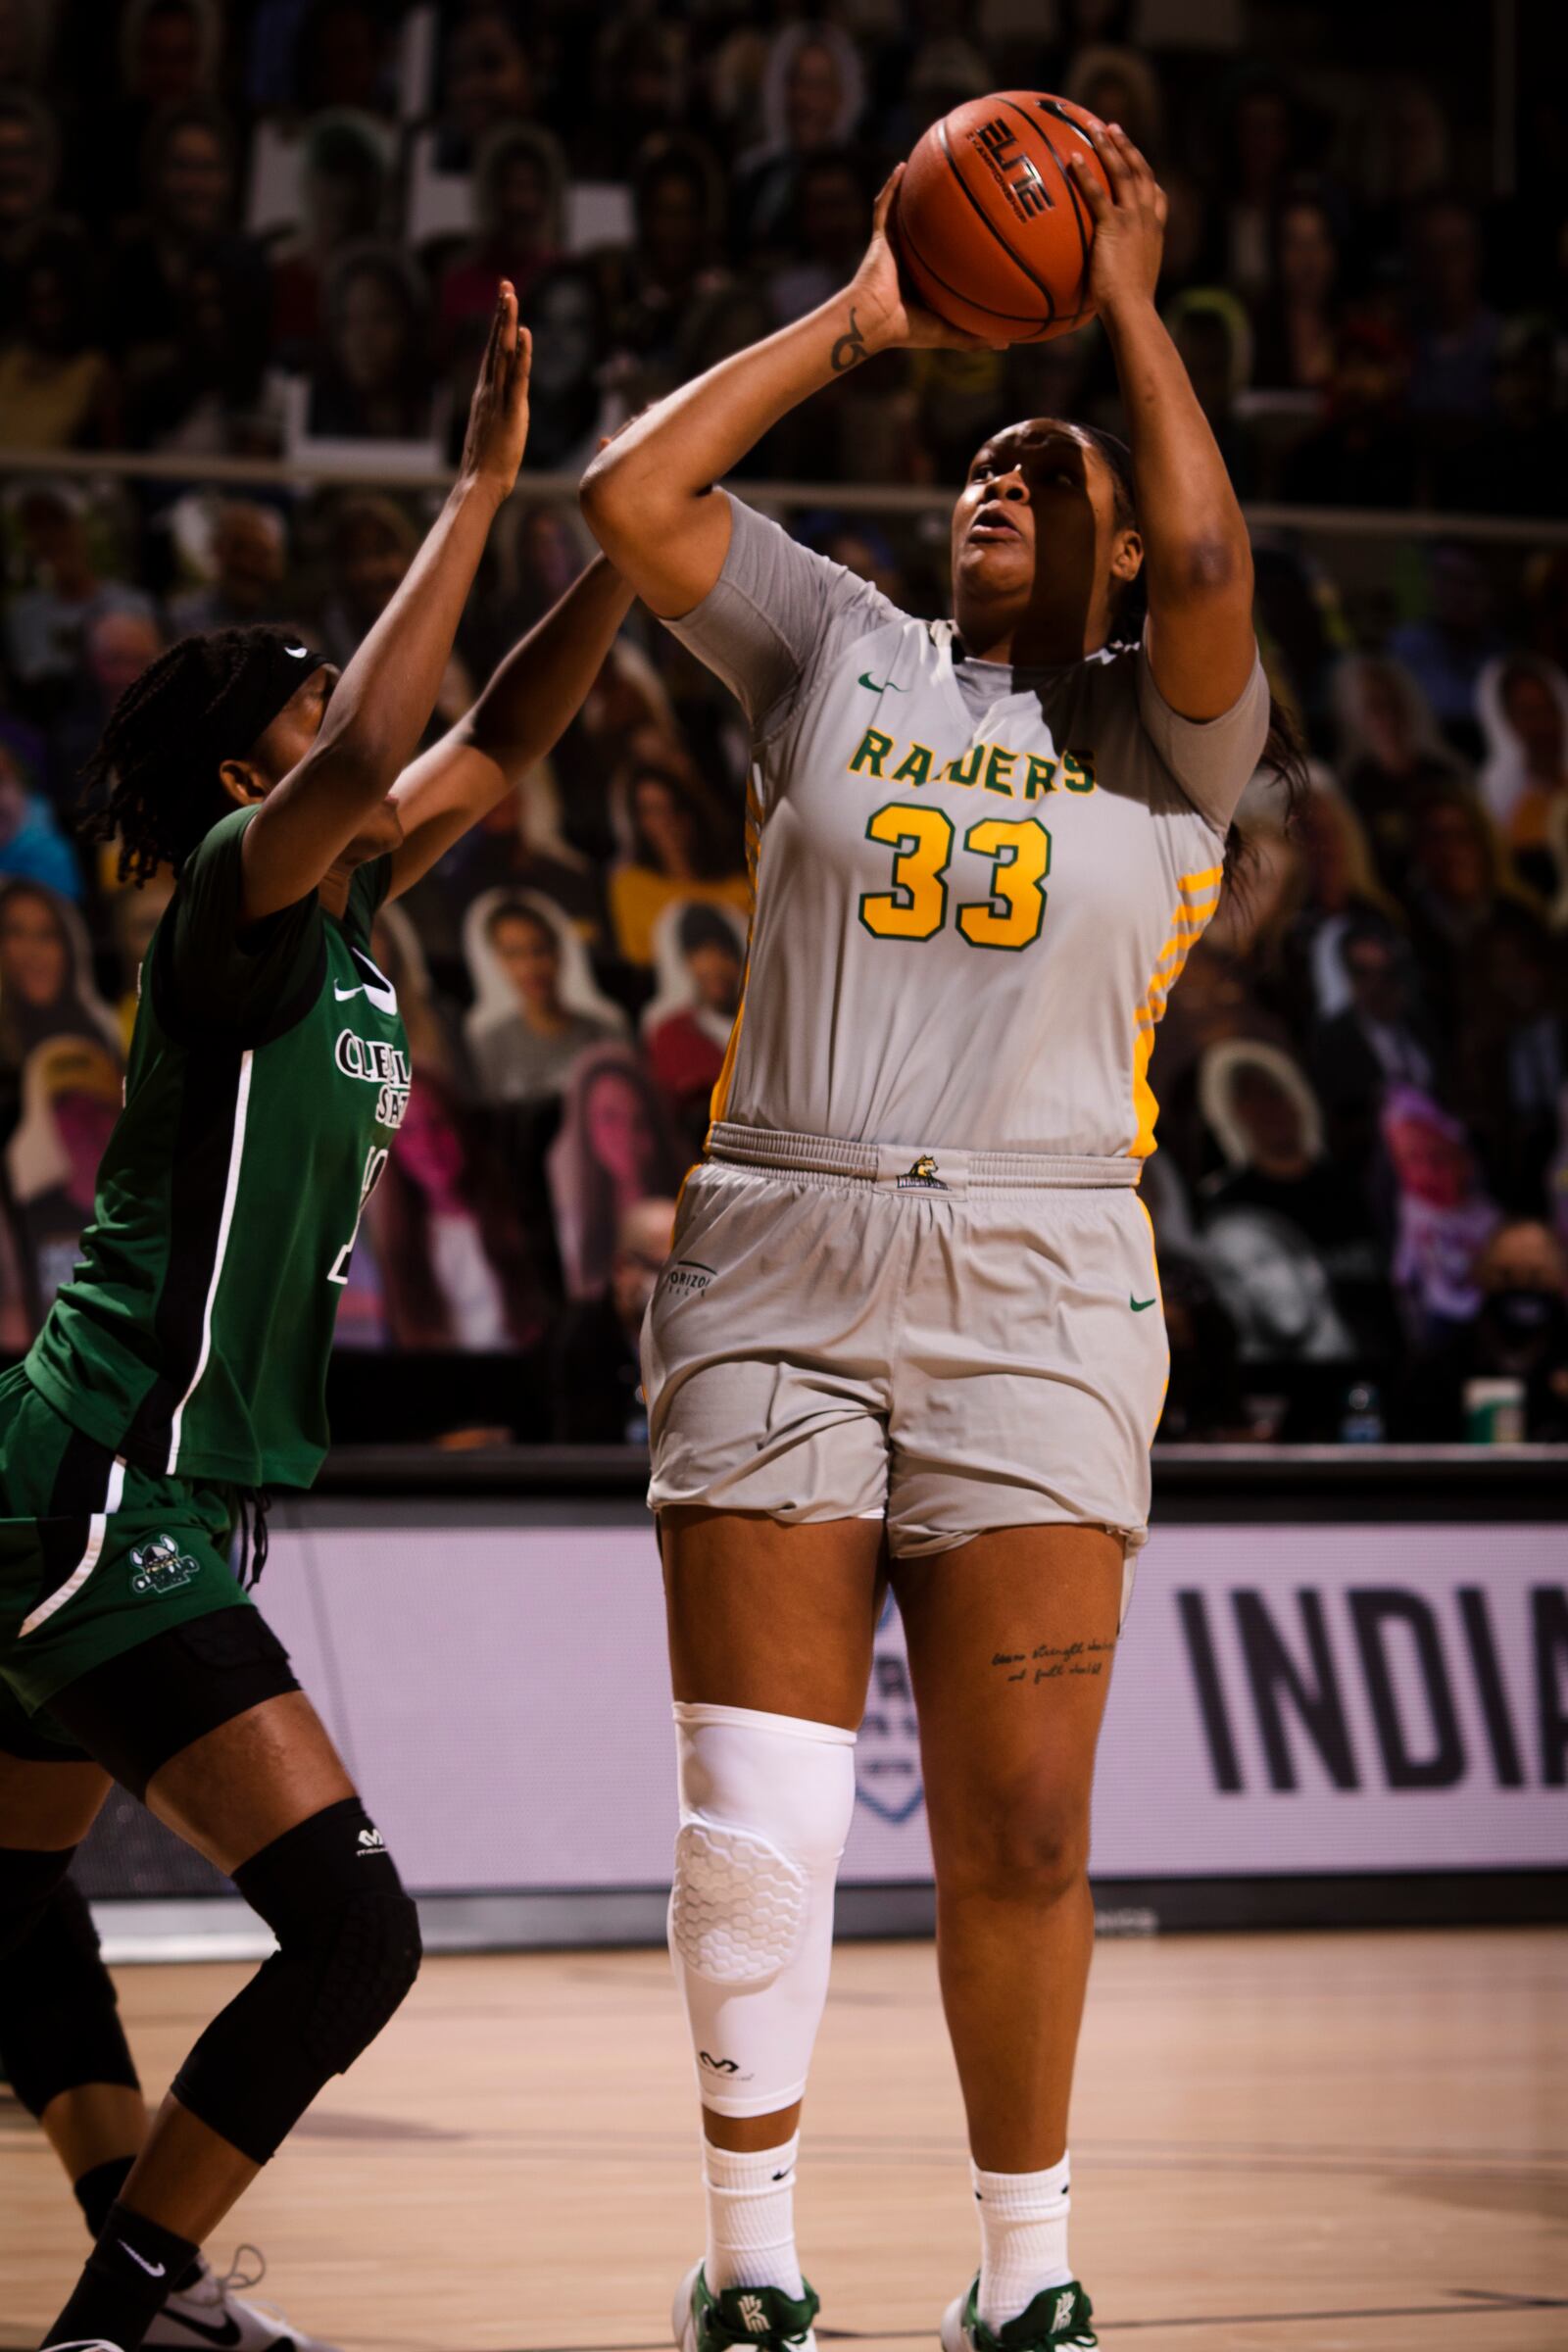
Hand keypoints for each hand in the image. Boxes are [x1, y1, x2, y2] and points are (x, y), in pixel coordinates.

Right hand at [457, 282, 531, 500]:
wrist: (478, 483)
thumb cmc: (486, 466)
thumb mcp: (493, 431)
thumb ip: (497, 414)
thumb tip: (502, 409)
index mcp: (485, 394)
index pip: (493, 353)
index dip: (498, 327)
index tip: (502, 302)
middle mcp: (488, 389)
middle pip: (495, 344)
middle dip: (501, 313)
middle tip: (505, 284)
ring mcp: (497, 398)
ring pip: (503, 353)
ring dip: (507, 323)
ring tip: (510, 295)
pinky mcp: (510, 411)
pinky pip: (517, 377)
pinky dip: (521, 354)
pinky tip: (524, 332)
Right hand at [844, 165, 1003, 357]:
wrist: (874, 320)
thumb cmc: (907, 329)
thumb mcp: (949, 333)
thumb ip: (975, 337)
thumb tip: (1008, 345)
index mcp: (923, 279)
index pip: (944, 257)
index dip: (959, 244)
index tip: (980, 231)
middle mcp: (909, 259)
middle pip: (929, 229)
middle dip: (942, 211)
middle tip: (966, 191)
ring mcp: (893, 247)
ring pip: (907, 213)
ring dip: (915, 191)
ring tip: (931, 166)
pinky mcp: (879, 238)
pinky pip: (885, 207)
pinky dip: (892, 187)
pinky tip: (904, 166)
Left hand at [1068, 122, 1166, 322]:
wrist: (1133, 311)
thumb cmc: (1128, 308)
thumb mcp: (1131, 284)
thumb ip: (1121, 270)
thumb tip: (1105, 280)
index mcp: (1154, 231)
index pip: (1156, 195)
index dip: (1146, 174)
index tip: (1136, 159)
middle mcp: (1147, 219)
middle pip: (1140, 172)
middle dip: (1126, 146)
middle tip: (1112, 128)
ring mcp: (1133, 220)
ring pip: (1123, 173)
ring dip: (1109, 147)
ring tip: (1094, 128)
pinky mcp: (1114, 227)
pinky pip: (1098, 194)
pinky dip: (1086, 174)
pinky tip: (1073, 159)